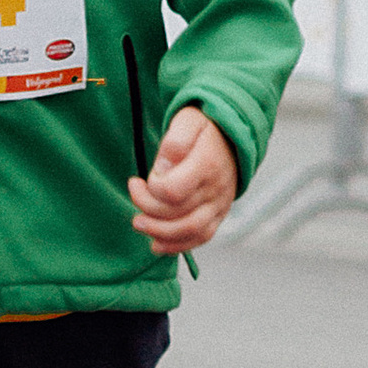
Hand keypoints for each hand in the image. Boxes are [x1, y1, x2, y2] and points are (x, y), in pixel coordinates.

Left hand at [127, 103, 238, 254]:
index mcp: (207, 164)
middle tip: (134, 193)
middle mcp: (216, 189)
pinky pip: (201, 238)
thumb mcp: (188, 121)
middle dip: (146, 208)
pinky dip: (177, 246)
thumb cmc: (203, 130)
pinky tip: (156, 244)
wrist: (233, 138)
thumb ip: (175, 142)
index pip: (173, 191)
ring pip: (189, 230)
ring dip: (158, 232)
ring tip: (138, 223)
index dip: (151, 189)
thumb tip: (163, 168)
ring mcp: (219, 204)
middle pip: (177, 213)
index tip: (141, 179)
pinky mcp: (219, 215)